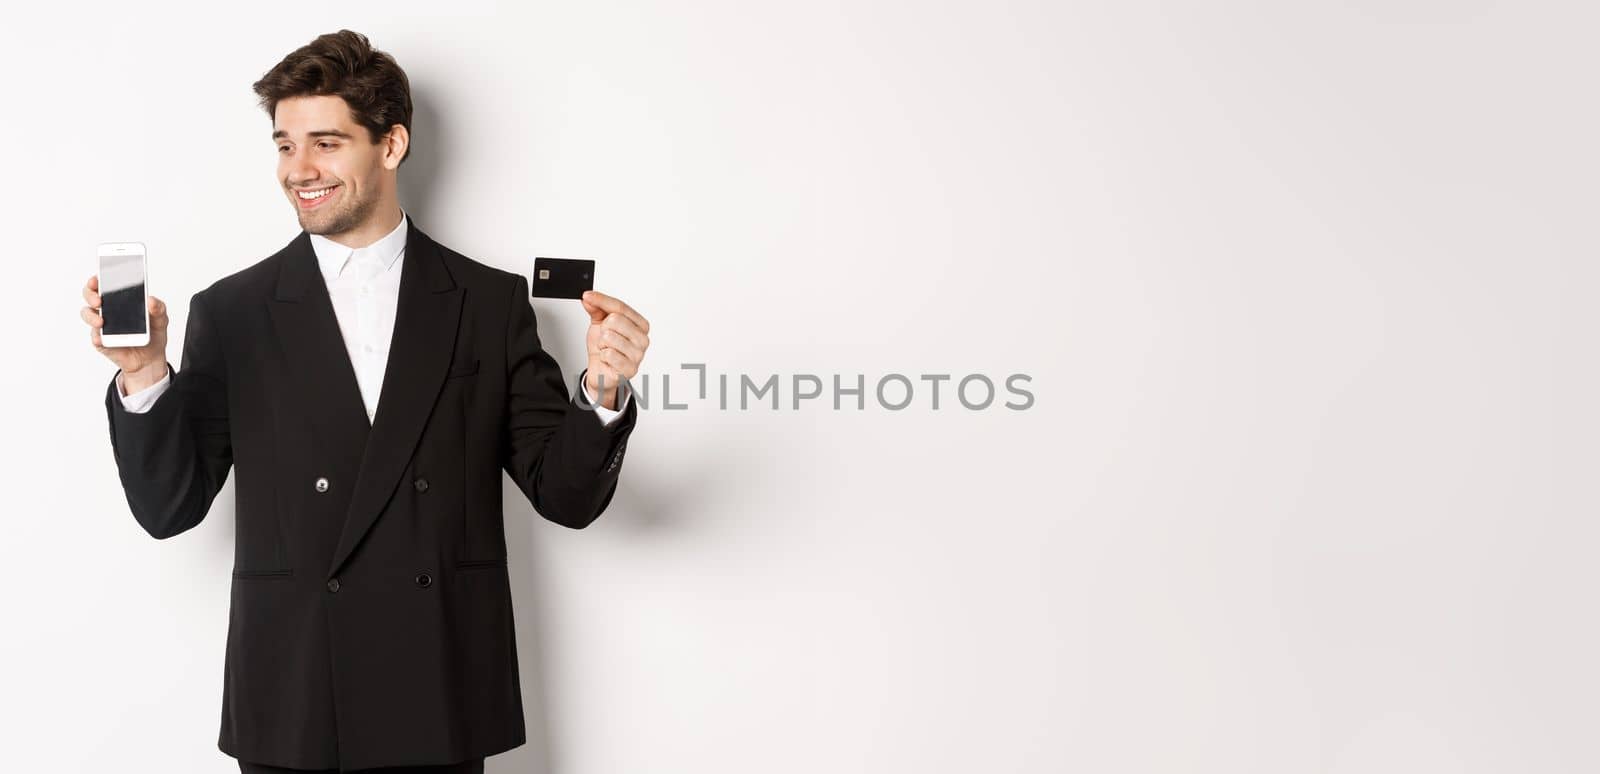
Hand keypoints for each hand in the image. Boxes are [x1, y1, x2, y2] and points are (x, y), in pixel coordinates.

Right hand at [82, 273, 168, 391]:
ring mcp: (102, 325)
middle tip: (99, 300)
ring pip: (87, 314)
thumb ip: (159, 308)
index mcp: (120, 299)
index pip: (105, 284)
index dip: (98, 278)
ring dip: (91, 316)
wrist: (151, 358)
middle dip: (91, 294)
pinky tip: (102, 338)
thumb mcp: (161, 319)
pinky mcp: (101, 340)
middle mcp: (107, 309)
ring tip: (101, 321)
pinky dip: (97, 337)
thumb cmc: (152, 333)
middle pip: (90, 295)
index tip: (98, 277)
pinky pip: (95, 337)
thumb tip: (151, 301)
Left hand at [580, 290, 648, 409]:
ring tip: (606, 350)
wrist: (601, 370)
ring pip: (609, 337)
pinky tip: (607, 360)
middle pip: (615, 320)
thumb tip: (589, 297)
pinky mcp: (630, 369)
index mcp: (640, 325)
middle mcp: (643, 339)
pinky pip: (609, 354)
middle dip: (602, 329)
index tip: (587, 296)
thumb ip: (596, 308)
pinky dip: (603, 356)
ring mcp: (638, 355)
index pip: (620, 307)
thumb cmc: (604, 347)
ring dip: (602, 344)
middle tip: (605, 339)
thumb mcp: (599, 323)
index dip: (601, 300)